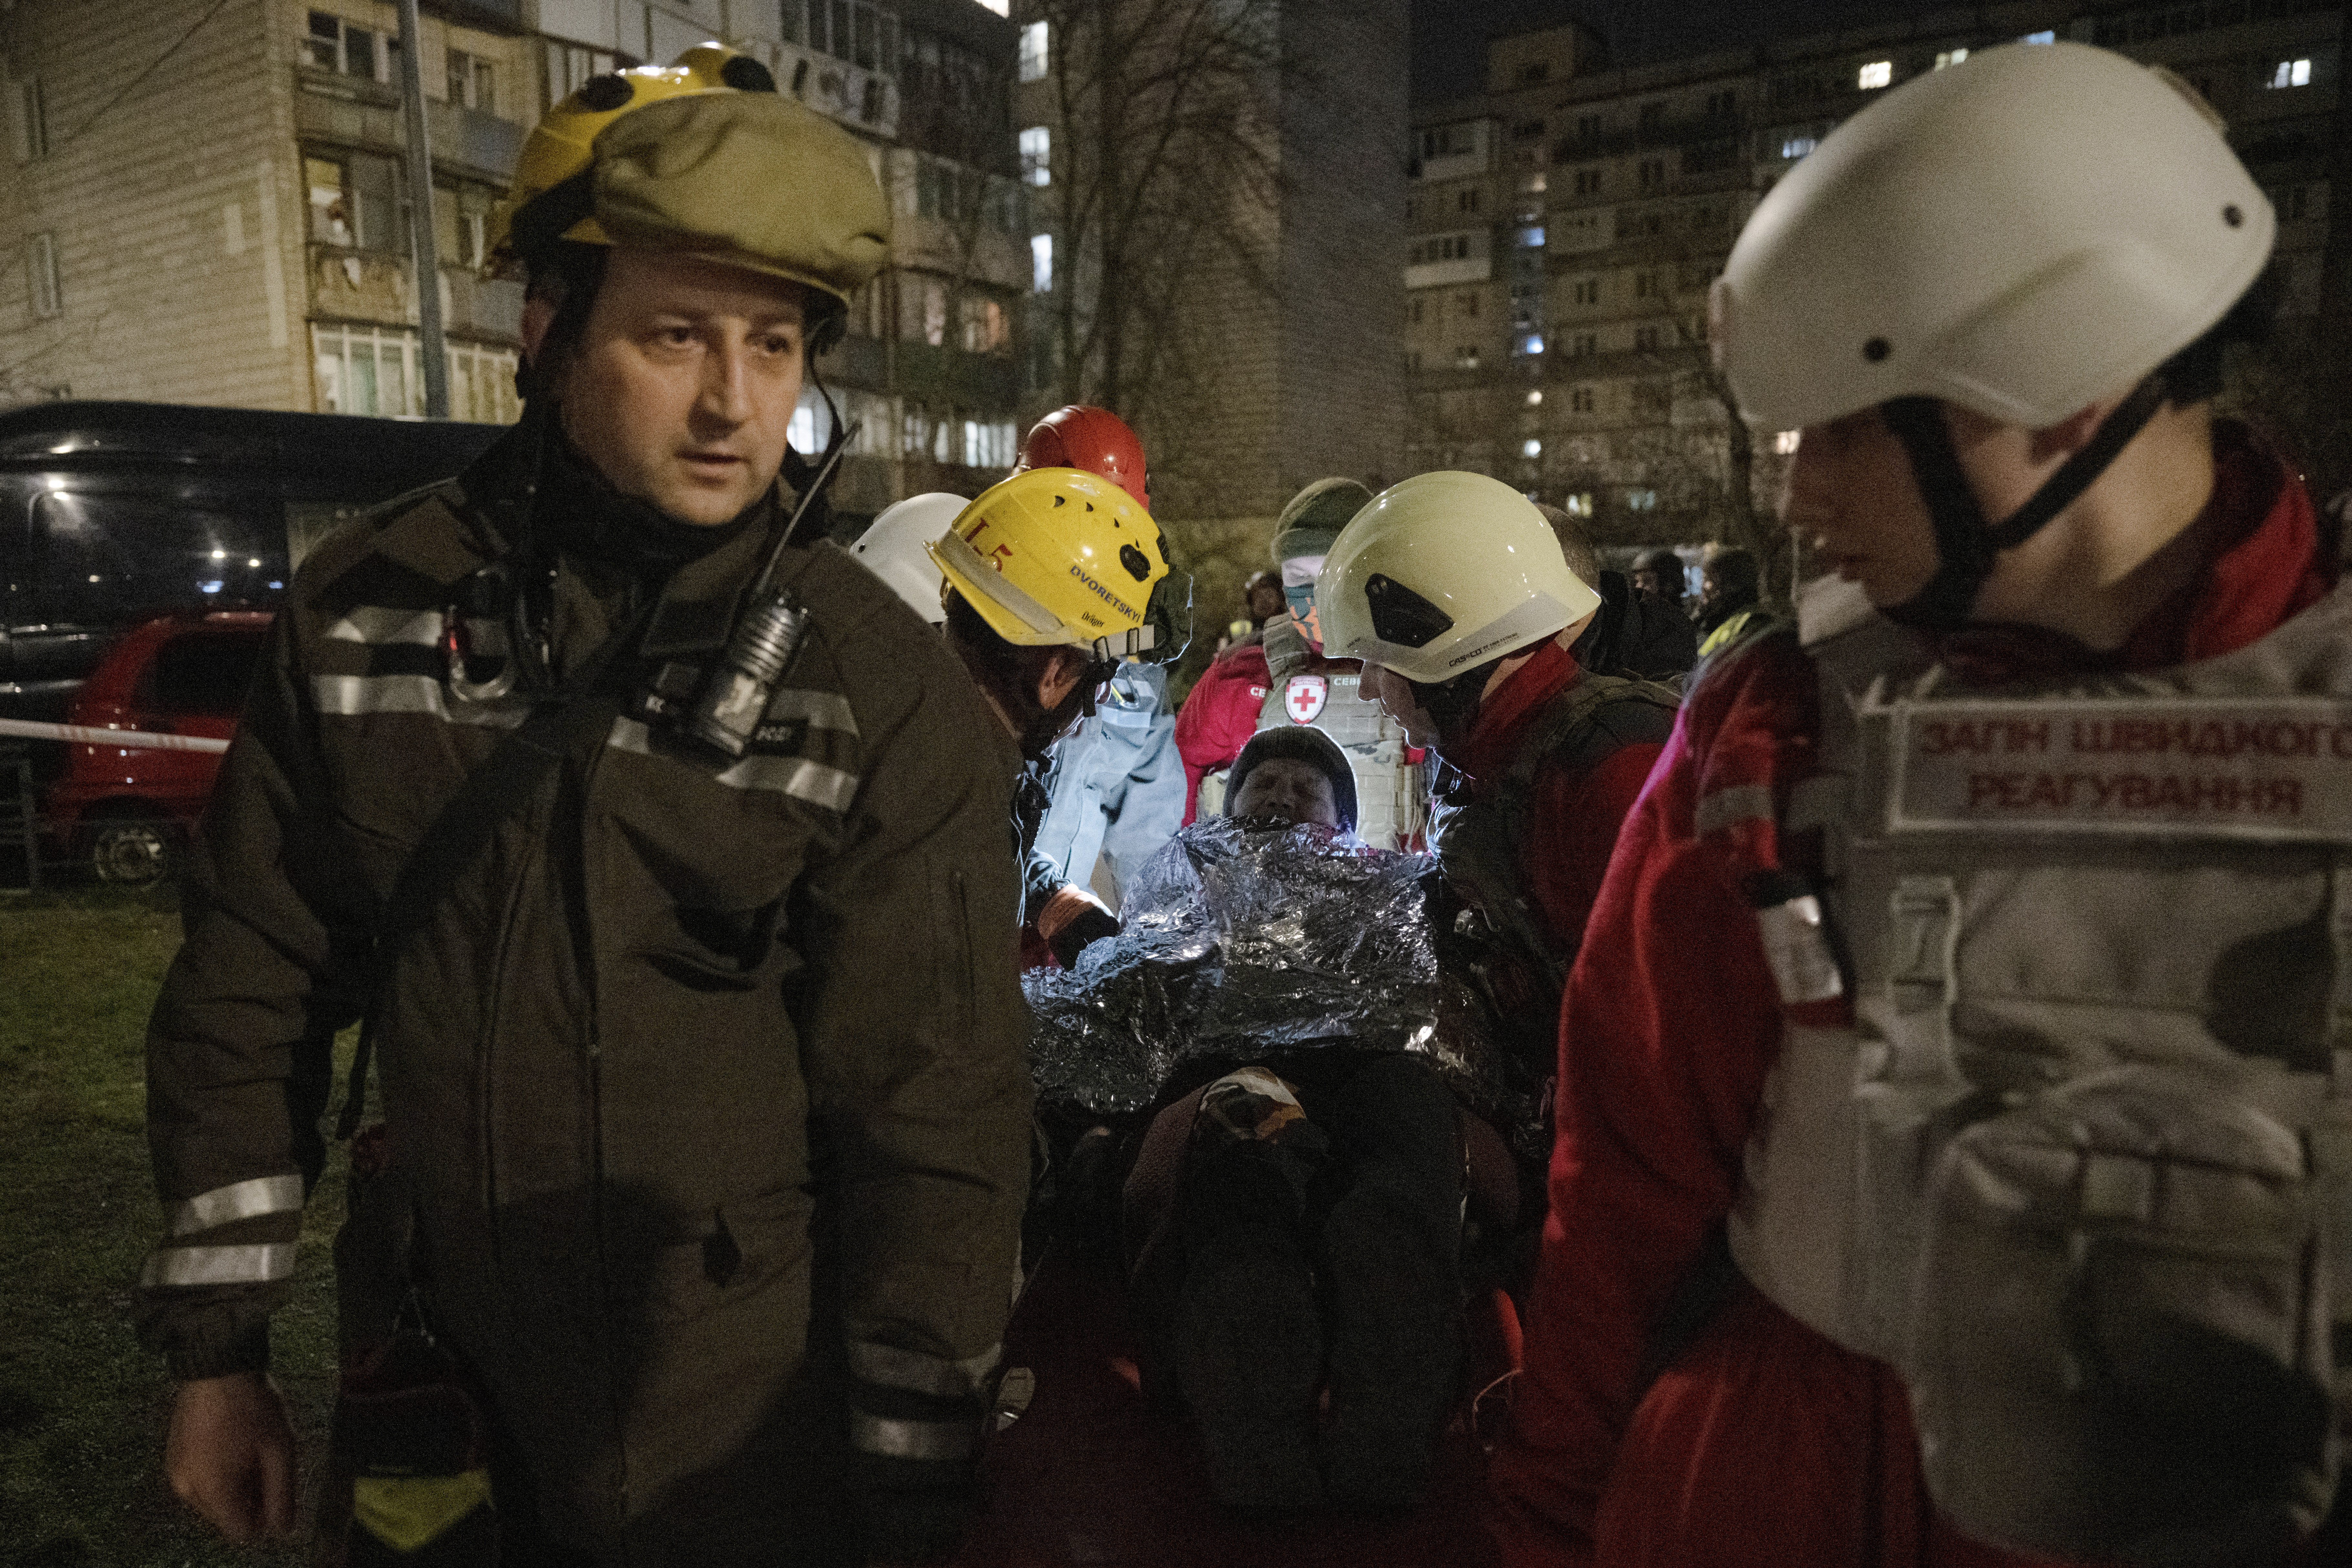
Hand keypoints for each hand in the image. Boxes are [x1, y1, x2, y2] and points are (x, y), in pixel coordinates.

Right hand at [165, 1371, 296, 1542]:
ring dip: (235, 1485)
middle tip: (266, 1463)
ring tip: (249, 1450)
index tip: (276, 1489)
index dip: (264, 1517)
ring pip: (213, 1499)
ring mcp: (176, 1473)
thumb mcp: (279, 1451)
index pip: (240, 1532)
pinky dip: (218, 1472)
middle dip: (250, 1499)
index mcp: (213, 1492)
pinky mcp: (172, 1457)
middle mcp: (187, 1490)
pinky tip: (232, 1444)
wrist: (216, 1367)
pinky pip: (200, 1481)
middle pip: (225, 1517)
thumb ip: (281, 1495)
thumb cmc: (253, 1408)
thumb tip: (283, 1531)